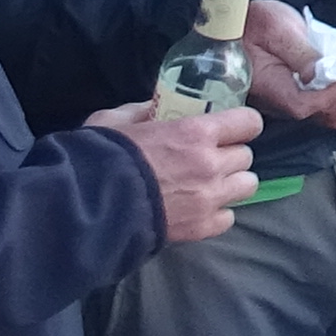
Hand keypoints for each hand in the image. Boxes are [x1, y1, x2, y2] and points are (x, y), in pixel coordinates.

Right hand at [97, 99, 262, 244]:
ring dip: (231, 183)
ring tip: (209, 184)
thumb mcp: (116, 120)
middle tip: (208, 158)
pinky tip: (198, 208)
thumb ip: (143, 111)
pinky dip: (218, 213)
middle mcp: (211, 164)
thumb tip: (155, 107)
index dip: (242, 124)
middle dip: (229, 154)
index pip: (249, 122)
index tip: (232, 128)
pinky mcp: (202, 228)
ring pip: (247, 185)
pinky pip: (229, 217)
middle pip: (246, 156)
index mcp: (196, 133)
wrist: (86, 207)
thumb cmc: (99, 157)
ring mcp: (210, 198)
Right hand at [237, 0, 335, 126]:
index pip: (312, 105)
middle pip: (329, 114)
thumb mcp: (277, 29)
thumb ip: (301, 53)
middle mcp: (283, 104)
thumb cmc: (251, 24)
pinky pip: (330, 106)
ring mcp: (291, 102)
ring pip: (333, 114)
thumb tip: (323, 73)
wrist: (232, 25)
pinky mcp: (298, 95)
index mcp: (275, 90)